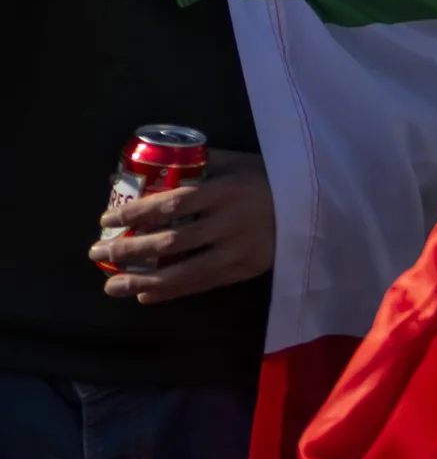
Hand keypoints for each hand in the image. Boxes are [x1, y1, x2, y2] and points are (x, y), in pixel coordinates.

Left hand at [93, 148, 274, 302]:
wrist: (317, 205)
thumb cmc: (270, 178)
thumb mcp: (239, 162)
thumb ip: (198, 164)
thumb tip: (144, 168)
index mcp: (228, 190)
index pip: (173, 203)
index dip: (137, 213)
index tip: (107, 220)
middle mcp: (232, 222)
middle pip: (171, 240)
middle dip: (129, 249)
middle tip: (97, 252)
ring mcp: (239, 250)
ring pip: (183, 271)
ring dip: (142, 280)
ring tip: (111, 285)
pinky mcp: (245, 271)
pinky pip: (201, 285)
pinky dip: (170, 292)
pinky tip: (144, 295)